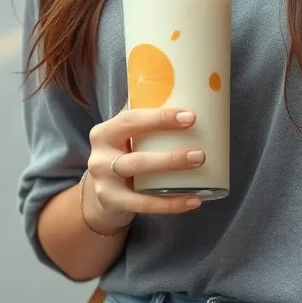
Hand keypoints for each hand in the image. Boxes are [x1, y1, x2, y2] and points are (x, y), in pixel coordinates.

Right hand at [83, 107, 205, 232]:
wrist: (101, 196)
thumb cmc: (123, 156)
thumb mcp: (125, 138)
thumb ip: (145, 122)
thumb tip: (190, 98)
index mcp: (104, 133)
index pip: (131, 120)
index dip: (160, 118)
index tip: (190, 117)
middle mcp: (101, 157)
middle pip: (137, 155)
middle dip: (171, 155)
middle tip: (200, 153)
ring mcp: (105, 182)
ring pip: (139, 175)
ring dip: (171, 171)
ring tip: (198, 168)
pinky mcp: (113, 203)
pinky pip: (144, 204)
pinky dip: (171, 203)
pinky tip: (193, 201)